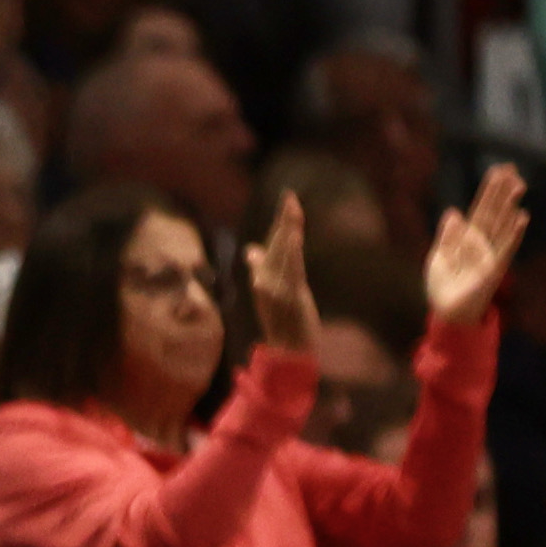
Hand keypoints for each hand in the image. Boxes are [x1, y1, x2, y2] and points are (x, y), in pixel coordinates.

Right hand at [243, 192, 317, 352]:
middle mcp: (266, 279)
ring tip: (292, 208)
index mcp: (265, 275)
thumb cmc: (281, 323)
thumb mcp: (271, 293)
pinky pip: (292, 270)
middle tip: (290, 195)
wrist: (286, 351)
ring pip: (284, 254)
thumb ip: (260, 268)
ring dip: (288, 230)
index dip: (281, 221)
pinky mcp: (289, 297)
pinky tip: (295, 235)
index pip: (274, 242)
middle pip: (278, 243)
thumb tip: (250, 248)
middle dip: (285, 219)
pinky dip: (292, 252)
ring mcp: (276, 288)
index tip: (289, 199)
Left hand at [423, 162, 528, 330]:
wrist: (447, 312)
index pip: (481, 209)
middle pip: (493, 211)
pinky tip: (522, 216)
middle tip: (512, 168)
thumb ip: (447, 235)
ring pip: (501, 224)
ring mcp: (490, 253)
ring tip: (518, 185)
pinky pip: (505, 247)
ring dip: (509, 205)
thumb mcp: (439, 257)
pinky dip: (513, 232)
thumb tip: (453, 212)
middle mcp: (482, 242)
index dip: (489, 190)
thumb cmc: (444, 286)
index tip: (499, 170)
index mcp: (468, 238)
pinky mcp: (494, 267)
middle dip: (501, 191)